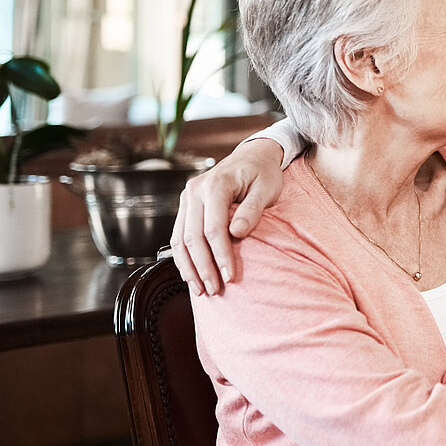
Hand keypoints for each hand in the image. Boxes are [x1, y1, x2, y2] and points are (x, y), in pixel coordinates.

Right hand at [170, 138, 284, 295]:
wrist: (253, 156)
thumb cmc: (263, 172)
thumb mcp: (267, 188)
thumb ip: (252, 210)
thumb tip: (237, 234)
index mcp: (215, 185)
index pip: (213, 228)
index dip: (221, 255)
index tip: (230, 276)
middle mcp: (195, 191)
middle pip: (192, 237)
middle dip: (203, 267)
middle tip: (215, 290)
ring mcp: (187, 198)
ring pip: (180, 239)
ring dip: (189, 267)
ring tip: (201, 290)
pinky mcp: (187, 206)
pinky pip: (179, 235)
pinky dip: (183, 257)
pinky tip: (192, 274)